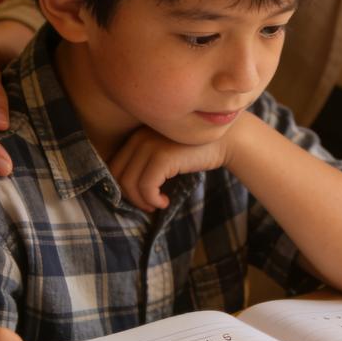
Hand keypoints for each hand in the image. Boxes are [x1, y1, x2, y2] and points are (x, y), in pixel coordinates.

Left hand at [108, 121, 239, 211]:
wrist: (227, 139)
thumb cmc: (196, 149)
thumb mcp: (165, 151)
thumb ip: (147, 161)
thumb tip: (127, 190)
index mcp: (137, 134)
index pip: (114, 165)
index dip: (123, 187)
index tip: (141, 197)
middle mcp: (139, 136)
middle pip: (117, 174)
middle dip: (130, 196)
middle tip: (148, 205)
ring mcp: (150, 145)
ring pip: (129, 183)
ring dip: (141, 201)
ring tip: (156, 205)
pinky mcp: (162, 156)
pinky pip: (146, 186)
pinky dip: (152, 200)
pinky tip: (165, 202)